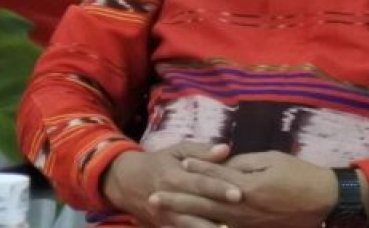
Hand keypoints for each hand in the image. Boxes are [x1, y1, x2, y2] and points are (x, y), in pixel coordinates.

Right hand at [103, 142, 240, 227]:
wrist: (126, 182)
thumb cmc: (158, 162)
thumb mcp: (177, 150)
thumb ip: (201, 151)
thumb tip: (226, 149)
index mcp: (174, 177)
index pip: (200, 184)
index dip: (219, 189)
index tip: (239, 193)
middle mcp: (169, 199)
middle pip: (197, 208)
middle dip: (219, 213)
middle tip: (241, 212)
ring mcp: (166, 217)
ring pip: (189, 226)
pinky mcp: (165, 227)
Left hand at [150, 151, 340, 227]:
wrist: (324, 202)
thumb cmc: (299, 175)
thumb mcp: (272, 159)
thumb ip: (244, 163)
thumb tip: (222, 162)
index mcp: (247, 185)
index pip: (215, 176)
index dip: (196, 170)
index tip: (176, 165)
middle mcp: (242, 207)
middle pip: (203, 203)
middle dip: (176, 201)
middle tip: (152, 198)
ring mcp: (246, 223)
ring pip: (209, 220)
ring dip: (184, 218)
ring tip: (163, 215)